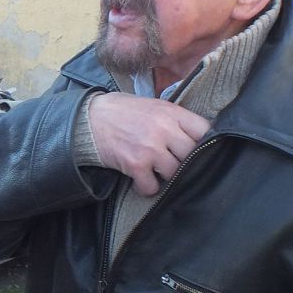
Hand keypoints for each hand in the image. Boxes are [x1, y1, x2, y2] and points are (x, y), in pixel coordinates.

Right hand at [87, 92, 209, 196]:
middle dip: (184, 161)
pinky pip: (152, 186)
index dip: (204, 142)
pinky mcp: (136, 164)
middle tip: (172, 161)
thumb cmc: (120, 112)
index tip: (198, 148)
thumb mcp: (152, 105)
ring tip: (155, 171)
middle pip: (192, 154)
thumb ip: (173, 119)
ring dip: (166, 176)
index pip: (205, 130)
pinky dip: (146, 188)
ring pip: (175, 173)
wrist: (88, 119)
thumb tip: (196, 136)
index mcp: (171, 112)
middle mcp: (163, 129)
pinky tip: (140, 180)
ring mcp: (150, 148)